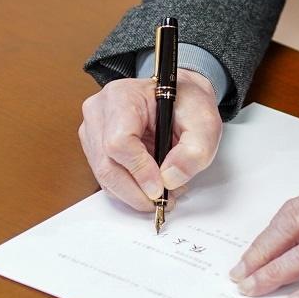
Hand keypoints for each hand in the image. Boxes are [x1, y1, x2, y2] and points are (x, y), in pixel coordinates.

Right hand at [77, 69, 219, 212]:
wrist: (179, 96)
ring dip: (134, 193)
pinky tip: (151, 186)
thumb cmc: (187, 103)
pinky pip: (107, 177)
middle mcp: (99, 112)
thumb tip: (169, 179)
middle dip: (137, 191)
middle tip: (164, 201)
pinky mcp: (95, 147)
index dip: (139, 170)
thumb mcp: (205, 122)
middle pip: (107, 165)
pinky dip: (129, 189)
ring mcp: (93, 130)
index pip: (119, 142)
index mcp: (122, 97)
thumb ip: (194, 152)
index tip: (161, 187)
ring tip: (163, 192)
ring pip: (105, 176)